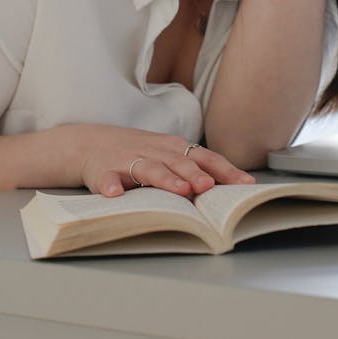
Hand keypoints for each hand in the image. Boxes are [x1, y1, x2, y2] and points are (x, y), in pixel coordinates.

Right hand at [69, 124, 255, 197]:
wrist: (92, 144)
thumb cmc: (140, 154)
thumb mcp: (169, 156)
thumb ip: (194, 170)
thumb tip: (230, 190)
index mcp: (174, 149)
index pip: (205, 157)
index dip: (225, 170)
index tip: (245, 184)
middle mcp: (155, 152)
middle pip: (178, 161)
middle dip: (195, 173)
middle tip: (208, 186)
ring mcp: (128, 160)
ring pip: (148, 169)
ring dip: (165, 179)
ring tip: (179, 191)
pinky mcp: (104, 171)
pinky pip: (107, 179)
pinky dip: (111, 185)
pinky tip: (115, 194)